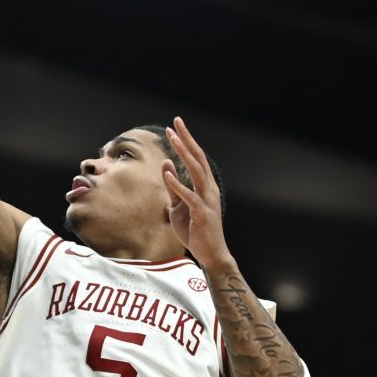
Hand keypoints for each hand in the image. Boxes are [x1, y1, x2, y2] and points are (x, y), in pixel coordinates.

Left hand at [159, 116, 233, 266]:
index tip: (175, 126)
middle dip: (186, 140)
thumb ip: (173, 187)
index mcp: (205, 186)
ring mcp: (207, 201)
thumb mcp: (179, 206)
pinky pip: (189, 197)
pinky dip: (178, 185)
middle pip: (198, 159)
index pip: (196, 158)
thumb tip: (166, 164)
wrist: (210, 254)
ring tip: (172, 139)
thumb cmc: (195, 230)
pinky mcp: (202, 214)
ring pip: (196, 172)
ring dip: (184, 154)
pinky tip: (168, 174)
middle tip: (176, 122)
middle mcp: (209, 189)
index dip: (186, 141)